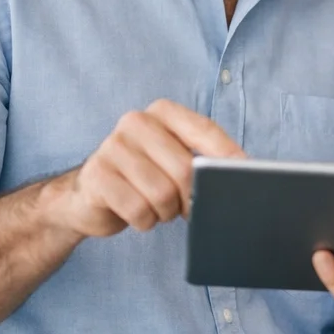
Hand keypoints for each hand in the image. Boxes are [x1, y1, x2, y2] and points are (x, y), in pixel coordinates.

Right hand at [42, 99, 244, 238]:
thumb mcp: (174, 160)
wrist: (89, 195)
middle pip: (185, 169)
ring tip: (159, 208)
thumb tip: (242, 170)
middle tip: (186, 207)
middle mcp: (136, 122)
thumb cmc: (144, 178)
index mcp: (162, 112)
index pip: (205, 130)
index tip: (244, 176)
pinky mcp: (97, 175)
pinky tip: (139, 214)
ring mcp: (112, 146)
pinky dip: (145, 221)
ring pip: (162, 193)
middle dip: (191, 197)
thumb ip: (204, 158)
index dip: (227, 156)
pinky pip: (138, 209)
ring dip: (166, 212)